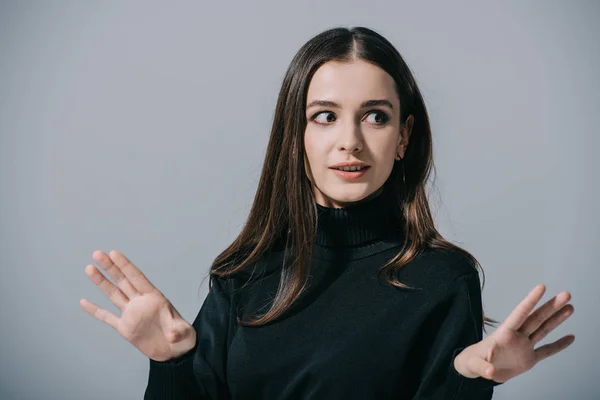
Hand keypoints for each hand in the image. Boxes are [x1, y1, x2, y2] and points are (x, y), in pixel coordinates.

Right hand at [80, 250, 195, 361]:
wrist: (174, 352)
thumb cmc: (182, 338)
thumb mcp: (183, 332)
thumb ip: (177, 330)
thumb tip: (173, 335)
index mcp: (154, 298)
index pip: (137, 278)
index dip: (125, 265)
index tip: (114, 253)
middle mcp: (140, 303)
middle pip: (123, 281)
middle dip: (110, 267)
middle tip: (97, 254)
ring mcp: (131, 314)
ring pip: (113, 294)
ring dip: (101, 282)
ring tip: (89, 268)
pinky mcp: (125, 328)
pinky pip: (107, 317)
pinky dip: (95, 310)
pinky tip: (84, 302)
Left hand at [454, 284, 574, 382]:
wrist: (477, 369)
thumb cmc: (472, 361)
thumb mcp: (473, 364)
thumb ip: (482, 367)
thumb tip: (489, 371)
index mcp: (503, 334)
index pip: (520, 313)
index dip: (530, 300)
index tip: (542, 287)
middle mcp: (516, 336)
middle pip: (536, 318)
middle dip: (551, 306)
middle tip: (566, 294)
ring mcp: (524, 346)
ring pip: (544, 330)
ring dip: (557, 319)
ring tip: (570, 307)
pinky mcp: (528, 358)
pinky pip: (547, 350)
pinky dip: (559, 345)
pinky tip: (570, 337)